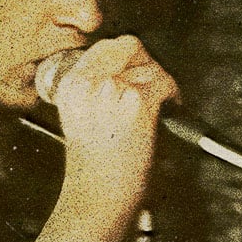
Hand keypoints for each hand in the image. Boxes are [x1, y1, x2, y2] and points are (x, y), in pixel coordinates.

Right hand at [53, 35, 178, 214]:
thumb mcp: (80, 116)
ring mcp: (112, 90)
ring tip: (157, 108)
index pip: (104, 46)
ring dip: (160, 84)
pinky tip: (164, 114)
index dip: (126, 57)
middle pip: (128, 46)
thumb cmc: (94, 166)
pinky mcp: (136, 102)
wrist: (98, 196)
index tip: (135, 72)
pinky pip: (164, 84)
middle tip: (153, 86)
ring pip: (150, 66)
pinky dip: (172, 97)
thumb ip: (95, 87)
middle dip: (146, 64)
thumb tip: (127, 68)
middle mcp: (88, 83)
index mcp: (70, 84)